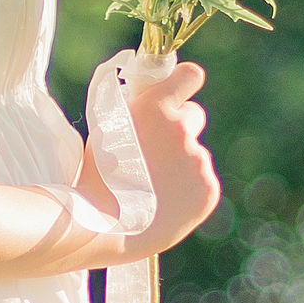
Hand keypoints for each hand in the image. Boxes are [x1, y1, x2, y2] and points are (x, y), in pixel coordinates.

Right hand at [122, 57, 218, 258]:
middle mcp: (182, 130)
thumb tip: (152, 97)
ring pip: (194, 156)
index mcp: (156, 108)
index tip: (182, 87)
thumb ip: (137, 109)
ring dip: (179, 167)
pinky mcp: (208, 190)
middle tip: (156, 153)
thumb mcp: (107, 127)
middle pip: (194, 117)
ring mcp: (198, 161)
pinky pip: (201, 184)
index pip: (189, 76)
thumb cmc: (95, 177)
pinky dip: (187, 193)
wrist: (102, 226)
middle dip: (179, 130)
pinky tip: (164, 205)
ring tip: (151, 189)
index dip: (184, 82)